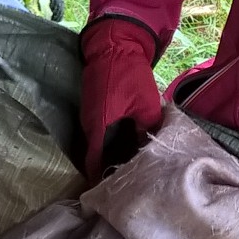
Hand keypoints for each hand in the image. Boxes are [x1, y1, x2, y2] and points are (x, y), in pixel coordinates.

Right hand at [79, 16, 162, 182]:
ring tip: (129, 169)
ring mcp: (90, 116)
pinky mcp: (94, 108)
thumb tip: (149, 152)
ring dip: (111, 155)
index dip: (101, 180)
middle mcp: (89, 125)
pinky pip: (101, 133)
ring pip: (100, 144)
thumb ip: (146, 131)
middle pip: (96, 156)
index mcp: (98, 128)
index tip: (111, 194)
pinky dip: (111, 142)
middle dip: (108, 170)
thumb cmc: (129, 76)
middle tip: (126, 184)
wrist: (115, 44)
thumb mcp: (145, 106)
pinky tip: (127, 145)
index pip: (94, 163)